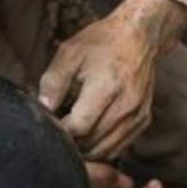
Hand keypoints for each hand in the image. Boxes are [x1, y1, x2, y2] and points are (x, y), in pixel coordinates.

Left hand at [39, 0, 186, 158]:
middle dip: (70, 142)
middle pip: (92, 143)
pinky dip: (100, 147)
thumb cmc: (101, 42)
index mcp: (107, 86)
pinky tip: (87, 133)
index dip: (60, 130)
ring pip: (105, 151)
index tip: (48, 124)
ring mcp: (138, 115)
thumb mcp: (70, 53)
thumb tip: (43, 109)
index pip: (80, 126)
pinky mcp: (143, 121)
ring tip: (70, 132)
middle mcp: (126, 104)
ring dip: (84, 149)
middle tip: (56, 130)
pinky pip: (118, 147)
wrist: (138, 36)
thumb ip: (53, 82)